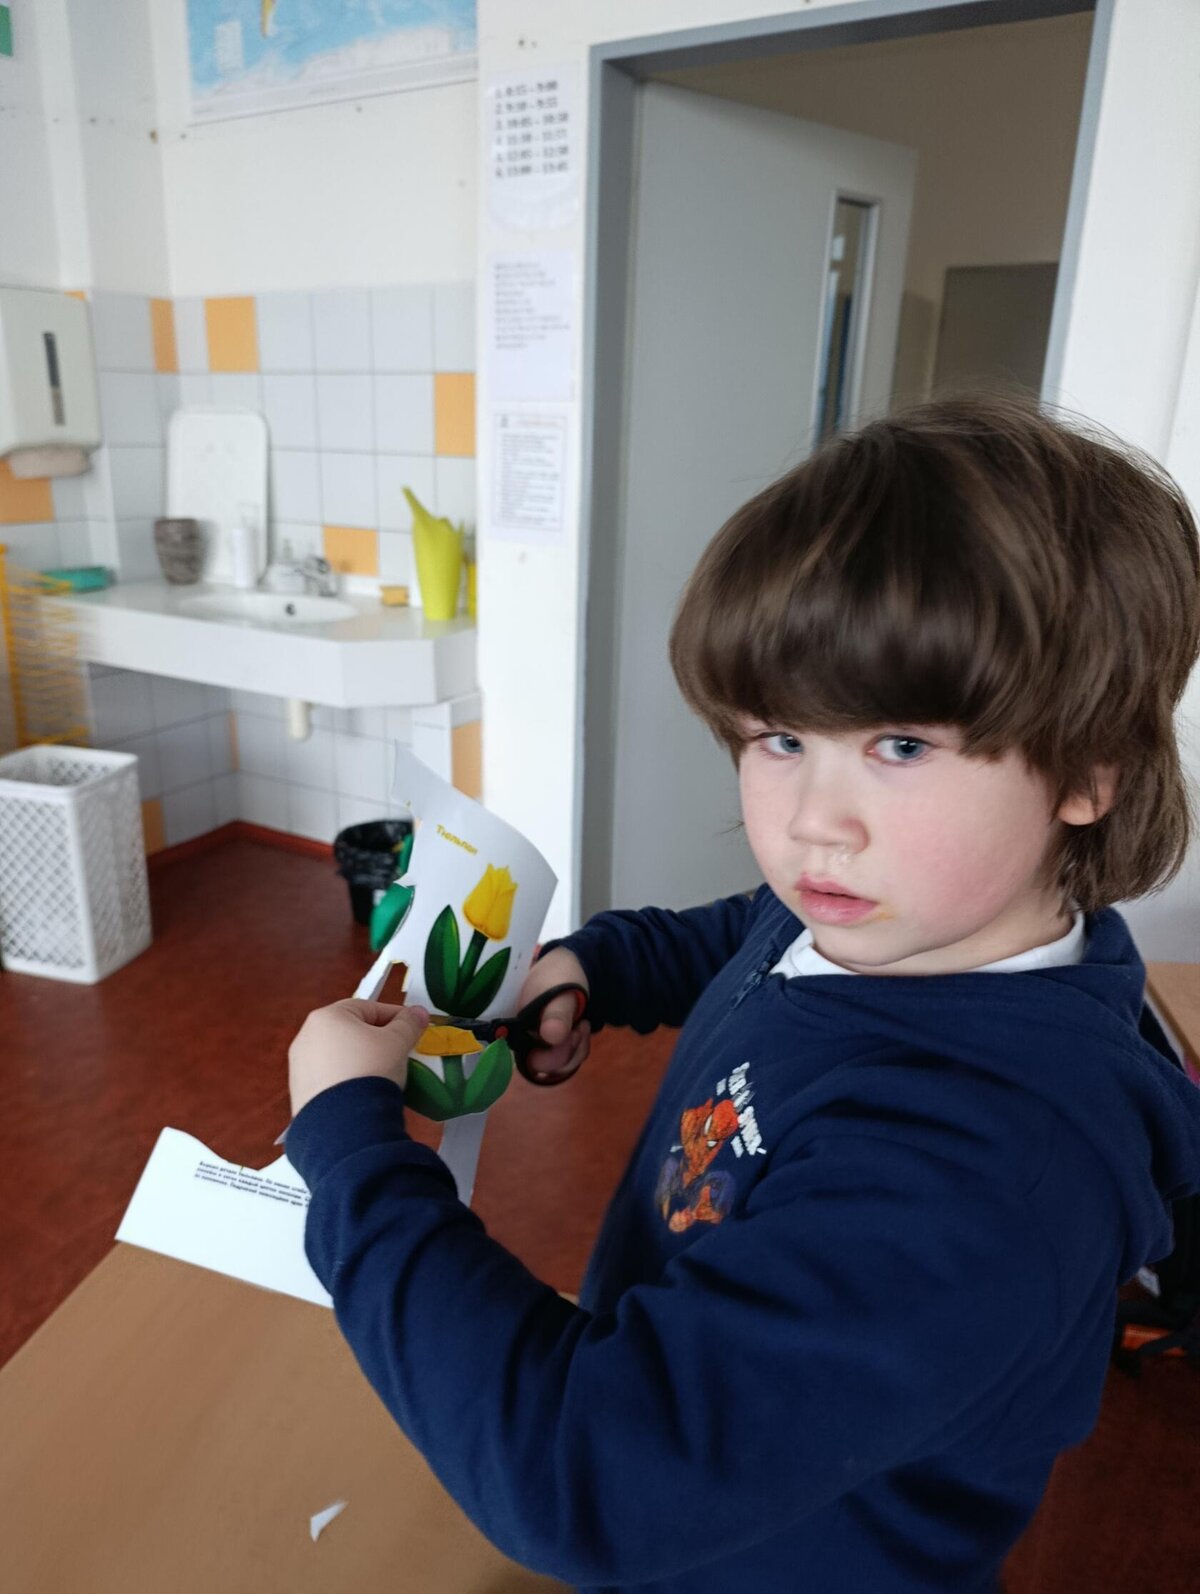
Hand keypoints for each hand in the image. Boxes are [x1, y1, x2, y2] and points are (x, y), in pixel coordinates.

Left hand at [288, 999, 430, 1118]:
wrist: (345, 1123)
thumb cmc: (369, 1072)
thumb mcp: (397, 1042)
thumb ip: (409, 1024)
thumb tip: (417, 1014)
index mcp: (327, 1017)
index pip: (368, 1008)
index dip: (395, 1016)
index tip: (411, 1027)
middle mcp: (307, 1037)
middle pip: (351, 1031)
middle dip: (377, 1040)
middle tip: (399, 1051)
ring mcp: (301, 1066)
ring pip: (340, 1055)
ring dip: (362, 1060)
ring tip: (383, 1075)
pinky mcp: (300, 1092)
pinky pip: (331, 1078)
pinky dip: (347, 1080)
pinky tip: (364, 1092)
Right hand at [518, 948, 590, 1083]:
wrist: (571, 965)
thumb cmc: (558, 975)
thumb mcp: (558, 991)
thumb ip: (555, 1014)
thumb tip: (552, 1037)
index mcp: (515, 1029)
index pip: (526, 1061)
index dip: (550, 1058)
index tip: (570, 1036)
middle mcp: (523, 1040)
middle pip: (543, 1067)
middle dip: (566, 1053)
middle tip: (579, 1029)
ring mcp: (538, 1043)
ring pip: (557, 1067)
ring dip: (576, 1050)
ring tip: (583, 1025)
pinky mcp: (553, 1044)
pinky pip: (566, 1059)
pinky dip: (579, 1048)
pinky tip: (583, 1028)